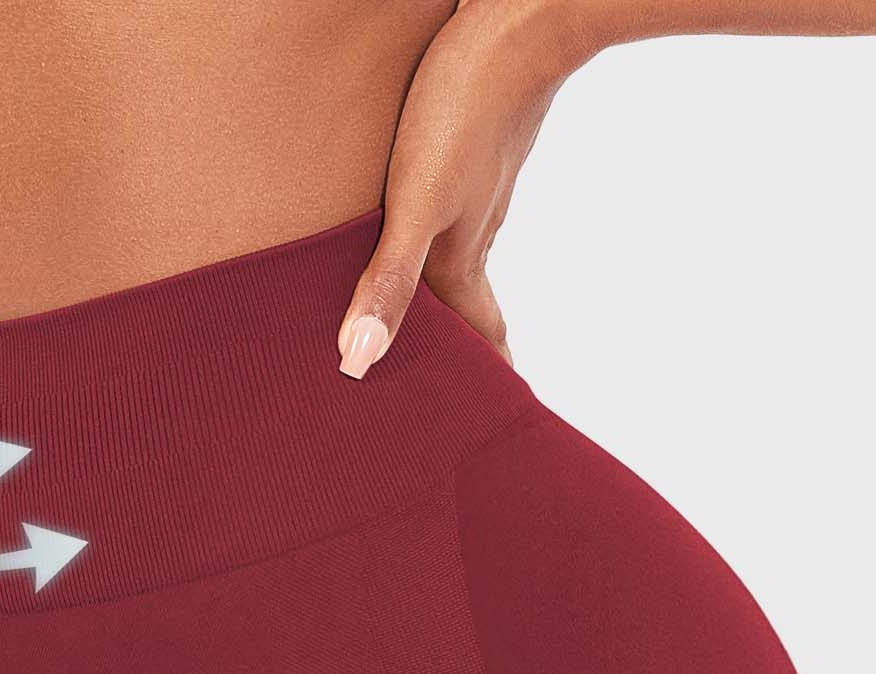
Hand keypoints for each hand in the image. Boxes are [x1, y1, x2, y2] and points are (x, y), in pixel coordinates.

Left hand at [338, 0, 589, 376]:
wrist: (524, 20)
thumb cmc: (464, 110)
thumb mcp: (417, 205)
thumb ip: (389, 282)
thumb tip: (358, 362)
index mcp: (460, 261)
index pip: (475, 341)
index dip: (480, 384)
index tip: (484, 424)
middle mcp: (473, 234)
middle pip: (471, 312)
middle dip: (465, 355)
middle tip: (458, 395)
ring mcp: (479, 194)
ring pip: (463, 265)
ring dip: (452, 304)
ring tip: (435, 331)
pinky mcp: (474, 154)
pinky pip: (458, 218)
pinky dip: (445, 249)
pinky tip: (434, 237)